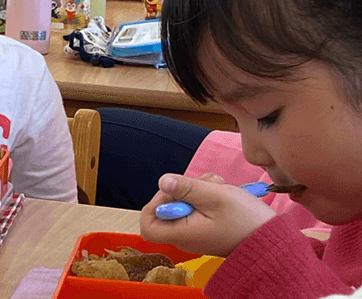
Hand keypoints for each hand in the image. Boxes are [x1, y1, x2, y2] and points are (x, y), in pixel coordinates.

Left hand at [139, 173, 275, 256]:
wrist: (273, 240)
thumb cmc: (247, 221)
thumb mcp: (216, 197)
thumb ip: (187, 188)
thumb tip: (163, 181)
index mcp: (183, 233)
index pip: (148, 224)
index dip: (155, 203)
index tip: (174, 191)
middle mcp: (185, 235)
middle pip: (166, 208)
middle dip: (182, 189)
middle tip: (202, 183)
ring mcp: (196, 231)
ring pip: (183, 203)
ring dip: (197, 188)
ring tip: (217, 185)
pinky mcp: (206, 225)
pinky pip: (196, 207)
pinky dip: (206, 194)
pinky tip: (221, 191)